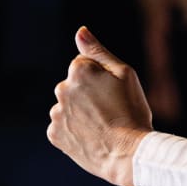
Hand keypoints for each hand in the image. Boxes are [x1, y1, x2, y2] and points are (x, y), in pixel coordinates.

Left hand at [47, 27, 152, 185]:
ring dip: (80, 112)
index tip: (114, 93)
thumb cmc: (132, 111)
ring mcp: (56, 114)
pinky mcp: (55, 135)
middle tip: (110, 110)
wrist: (128, 154)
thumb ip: (98, 52)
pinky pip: (62, 126)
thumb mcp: (124, 74)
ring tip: (103, 125)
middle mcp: (62, 90)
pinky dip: (74, 130)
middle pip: (74, 85)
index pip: (84, 65)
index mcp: (78, 71)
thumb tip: (80, 31)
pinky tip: (92, 136)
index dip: (102, 78)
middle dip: (88, 93)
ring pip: (68, 106)